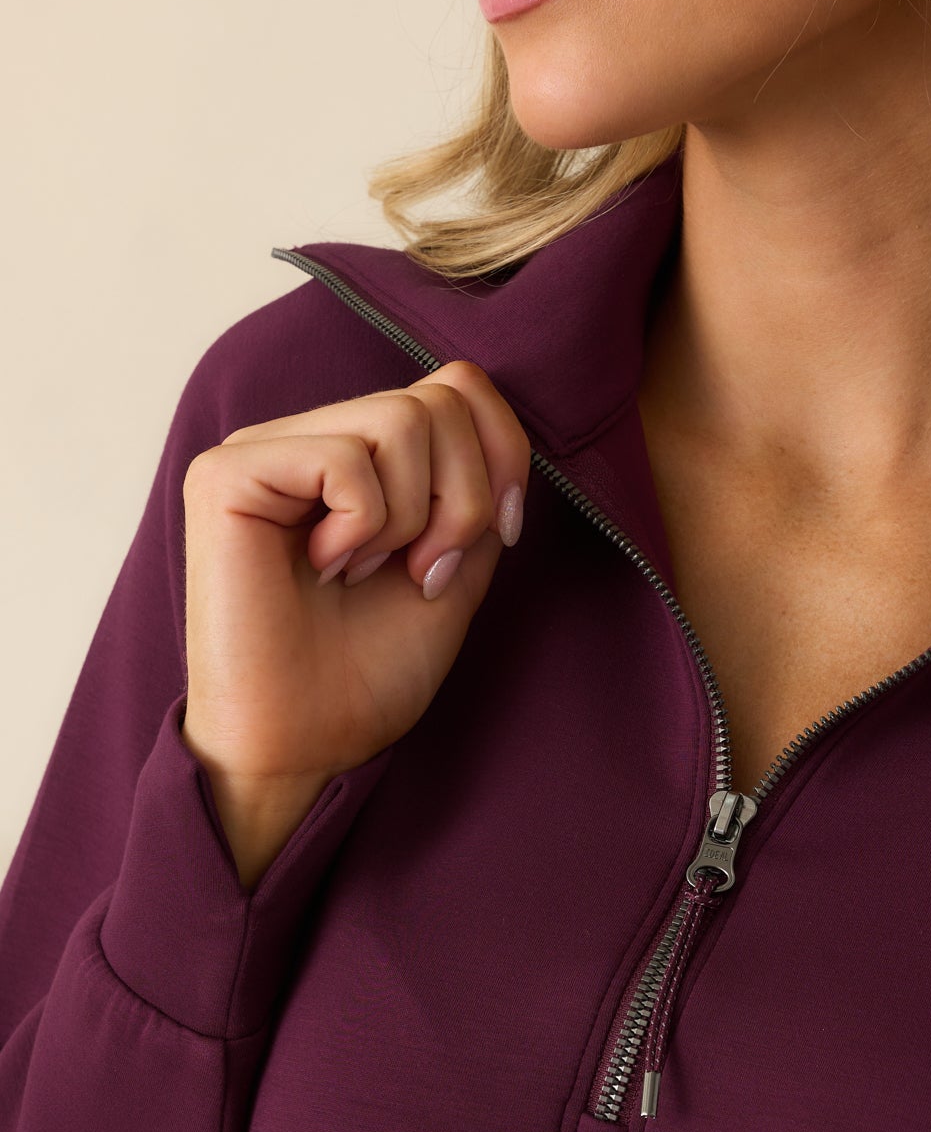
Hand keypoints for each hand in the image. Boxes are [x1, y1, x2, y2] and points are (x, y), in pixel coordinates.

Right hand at [179, 361, 528, 884]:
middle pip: (441, 397)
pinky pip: (345, 460)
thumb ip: (477, 497)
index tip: (500, 535)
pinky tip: (327, 572)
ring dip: (415, 518)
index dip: (502, 454)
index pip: (456, 385)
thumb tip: (498, 440)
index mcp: (361, 455)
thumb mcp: (456, 572)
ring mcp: (266, 449)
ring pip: (402, 418)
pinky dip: (362, 527)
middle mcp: (310, 437)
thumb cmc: (366, 675)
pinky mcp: (228, 474)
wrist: (305, 746)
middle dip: (465, 498)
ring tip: (371, 574)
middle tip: (425, 571)